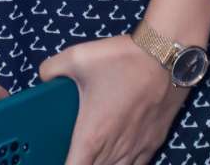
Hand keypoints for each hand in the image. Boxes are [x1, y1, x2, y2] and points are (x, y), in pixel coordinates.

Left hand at [38, 33, 190, 164]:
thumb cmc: (121, 59)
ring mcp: (136, 150)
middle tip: (74, 150)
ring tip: (93, 153)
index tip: (55, 158)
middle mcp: (114, 150)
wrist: (166, 56)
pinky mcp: (153, 143)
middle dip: (82, 164)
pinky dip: (123, 164)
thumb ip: (52, 68)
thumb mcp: (78, 57)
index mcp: (92, 136)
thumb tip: (43, 77)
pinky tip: (118, 155)